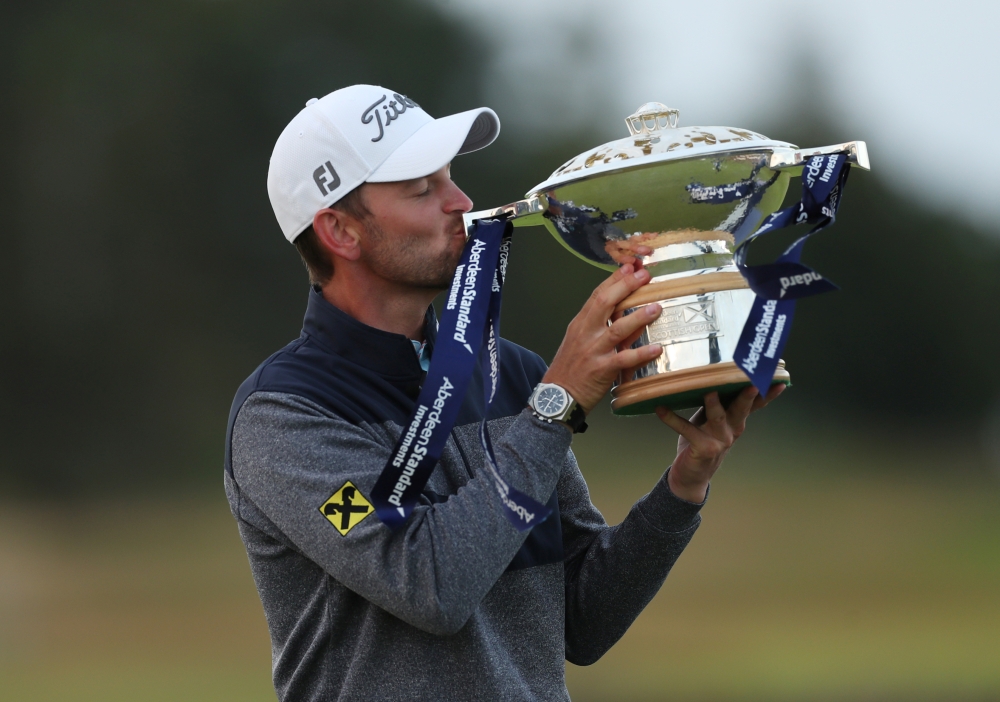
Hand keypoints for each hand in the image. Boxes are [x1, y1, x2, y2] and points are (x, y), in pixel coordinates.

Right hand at [542, 258, 662, 411]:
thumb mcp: (579, 341)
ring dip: (638, 317)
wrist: (557, 396)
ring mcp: (593, 351)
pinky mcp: (601, 370)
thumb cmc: (570, 368)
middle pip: (605, 303)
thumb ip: (598, 326)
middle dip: (626, 287)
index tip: (630, 267)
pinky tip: (657, 348)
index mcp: (580, 324)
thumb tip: (623, 312)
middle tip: (645, 275)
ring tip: (657, 307)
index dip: (614, 279)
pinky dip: (641, 353)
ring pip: (617, 329)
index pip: (597, 295)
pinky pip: (624, 359)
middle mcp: (585, 333)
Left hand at [655, 384, 784, 502]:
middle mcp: (733, 430)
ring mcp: (719, 440)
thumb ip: (718, 403)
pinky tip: (660, 409)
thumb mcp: (713, 421)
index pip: (756, 405)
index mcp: (737, 421)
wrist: (691, 475)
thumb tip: (713, 375)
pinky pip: (686, 430)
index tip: (780, 379)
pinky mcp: (702, 448)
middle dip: (747, 396)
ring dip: (714, 404)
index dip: (768, 393)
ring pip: (718, 418)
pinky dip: (672, 419)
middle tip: (753, 383)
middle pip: (742, 409)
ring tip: (709, 392)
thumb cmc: (701, 441)